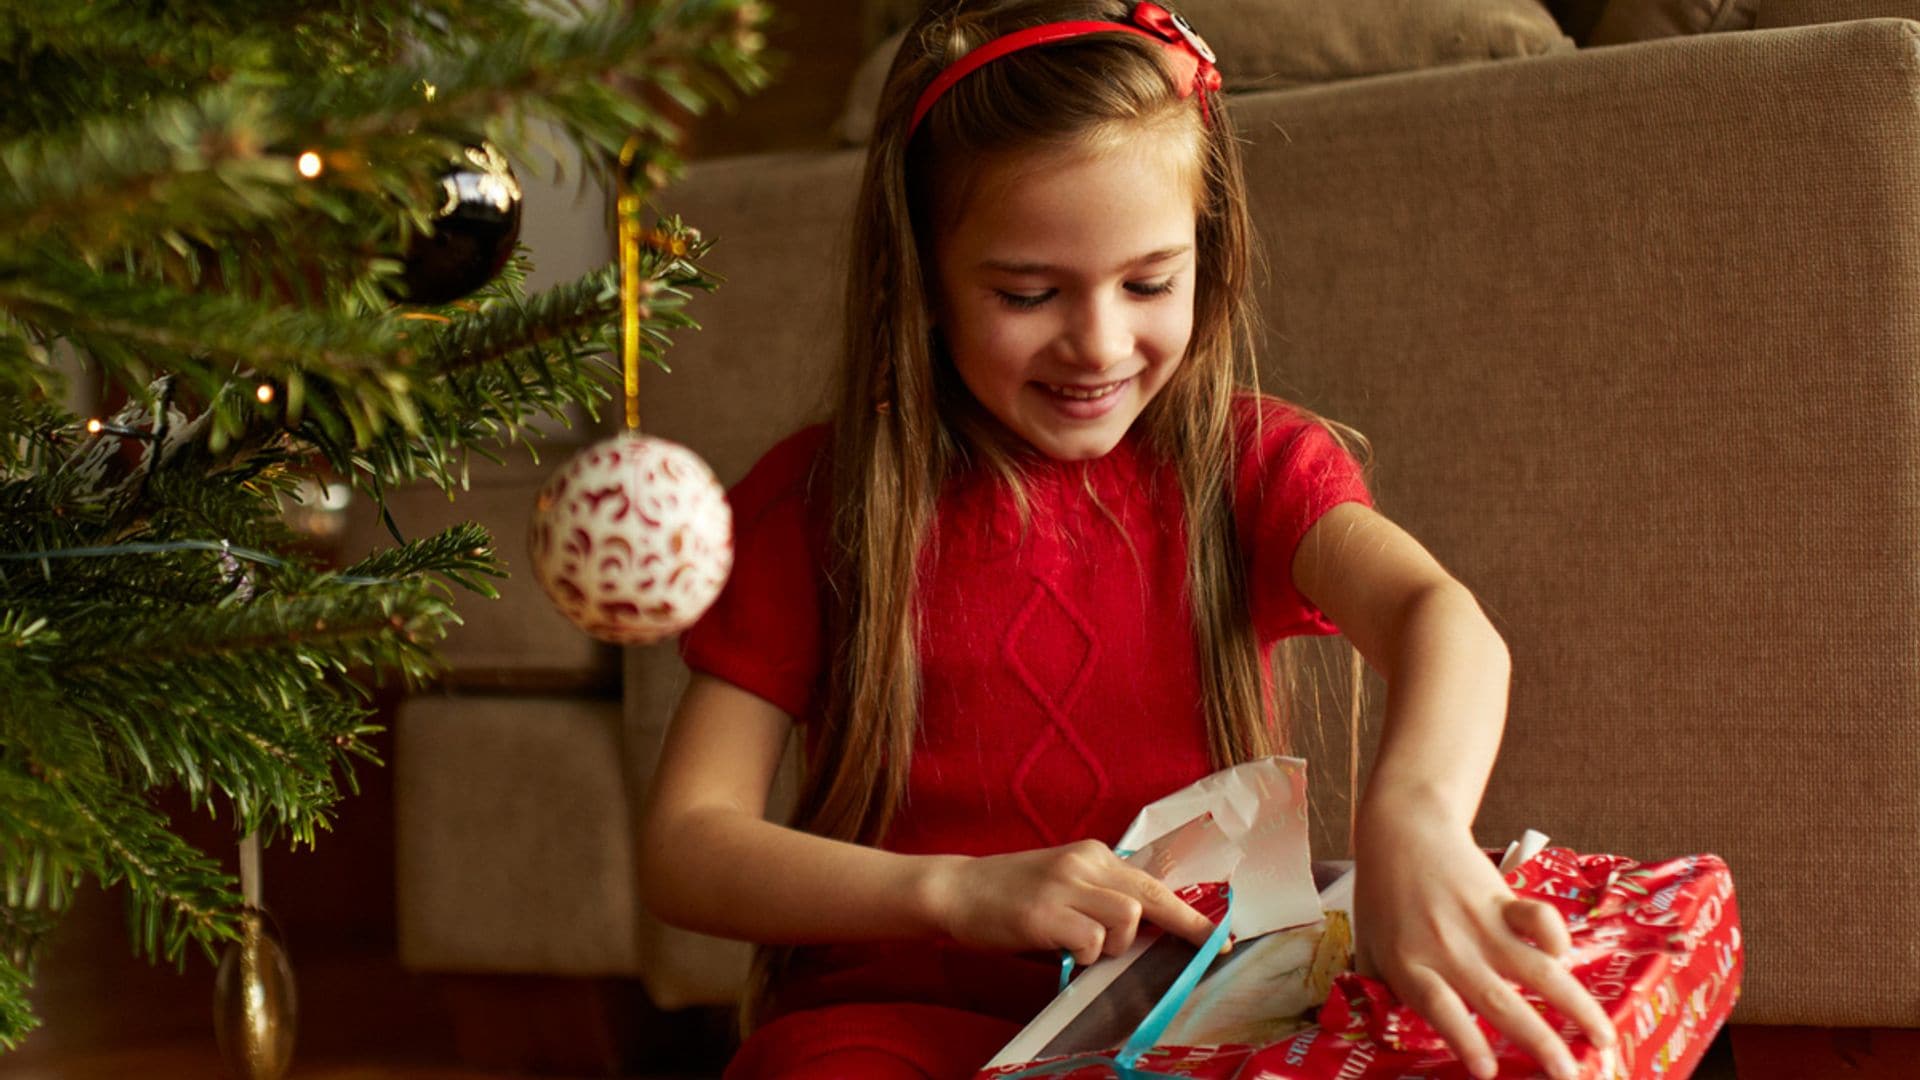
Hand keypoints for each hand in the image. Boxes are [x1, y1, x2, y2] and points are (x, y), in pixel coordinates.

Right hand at [919, 840, 1219, 965]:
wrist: (956, 889)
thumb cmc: (1012, 892)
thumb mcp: (1064, 881)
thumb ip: (1101, 895)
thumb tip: (1148, 927)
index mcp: (1093, 855)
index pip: (1152, 884)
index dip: (1189, 914)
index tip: (1218, 937)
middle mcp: (1083, 864)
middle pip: (1150, 898)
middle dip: (1183, 927)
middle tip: (1206, 949)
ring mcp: (1063, 887)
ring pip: (1127, 919)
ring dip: (1115, 945)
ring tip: (1085, 948)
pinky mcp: (1044, 914)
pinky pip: (1090, 942)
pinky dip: (1084, 955)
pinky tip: (1061, 951)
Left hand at [1352, 811, 1614, 1079]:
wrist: (1400, 831)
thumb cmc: (1382, 898)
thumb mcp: (1368, 949)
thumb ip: (1383, 992)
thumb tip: (1393, 1039)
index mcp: (1411, 967)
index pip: (1440, 1009)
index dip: (1465, 1040)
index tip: (1490, 1072)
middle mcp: (1449, 950)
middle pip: (1499, 1001)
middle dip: (1540, 1044)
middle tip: (1571, 1077)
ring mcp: (1479, 925)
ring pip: (1536, 970)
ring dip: (1575, 1005)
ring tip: (1602, 1038)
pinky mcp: (1502, 899)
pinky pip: (1538, 918)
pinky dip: (1555, 936)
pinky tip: (1564, 957)